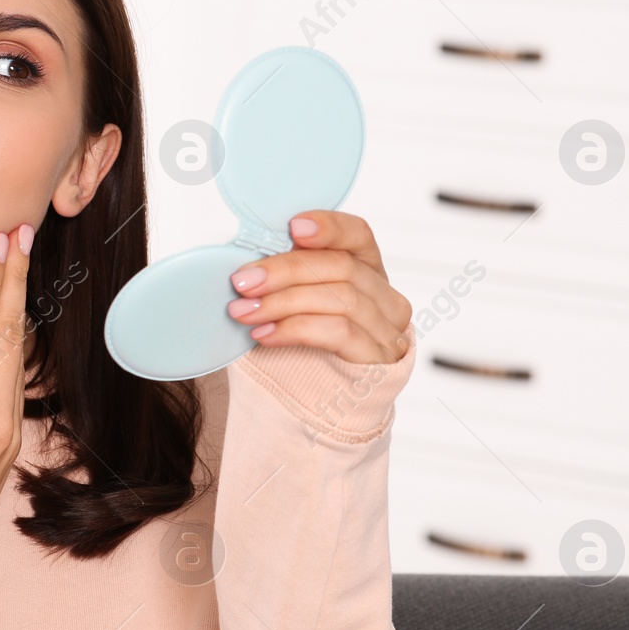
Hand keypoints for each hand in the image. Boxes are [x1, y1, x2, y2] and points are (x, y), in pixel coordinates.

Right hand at [0, 223, 33, 515]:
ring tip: (16, 264)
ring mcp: (9, 428)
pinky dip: (13, 341)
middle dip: (13, 279)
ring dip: (16, 306)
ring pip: (17, 353)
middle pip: (7, 332)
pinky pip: (16, 378)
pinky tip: (11, 316)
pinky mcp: (13, 438)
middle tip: (20, 234)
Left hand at [226, 210, 412, 364]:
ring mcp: (386, 329)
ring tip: (244, 312)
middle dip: (284, 271)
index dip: (329, 226)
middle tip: (242, 282)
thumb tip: (248, 260)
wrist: (314, 403)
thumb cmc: (302, 342)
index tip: (293, 227)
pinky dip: (296, 329)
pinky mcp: (378, 359)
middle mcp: (384, 295)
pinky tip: (265, 335)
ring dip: (283, 303)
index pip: (358, 234)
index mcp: (366, 268)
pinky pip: (339, 333)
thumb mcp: (297, 299)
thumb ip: (287, 275)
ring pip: (341, 299)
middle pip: (341, 267)